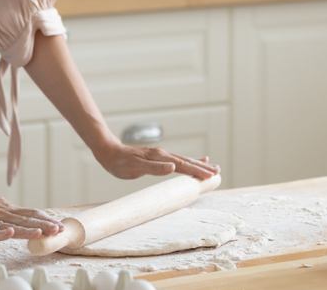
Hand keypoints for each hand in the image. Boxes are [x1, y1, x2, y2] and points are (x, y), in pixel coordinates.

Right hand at [0, 183, 64, 242]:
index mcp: (6, 208)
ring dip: (27, 229)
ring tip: (42, 232)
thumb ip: (9, 211)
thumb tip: (25, 217)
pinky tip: (10, 233)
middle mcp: (1, 212)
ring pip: (11, 225)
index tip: (59, 225)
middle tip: (59, 229)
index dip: (45, 219)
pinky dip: (0, 233)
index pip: (30, 213)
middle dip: (43, 225)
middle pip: (25, 219)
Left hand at [94, 143, 219, 181]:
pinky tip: (193, 162)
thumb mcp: (135, 167)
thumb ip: (155, 168)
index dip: (197, 171)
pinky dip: (188, 161)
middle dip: (202, 167)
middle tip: (218, 172)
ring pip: (184, 160)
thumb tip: (174, 167)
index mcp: (160, 157)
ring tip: (212, 167)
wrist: (109, 152)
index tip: (211, 175)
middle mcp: (163, 155)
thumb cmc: (120, 162)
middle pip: (187, 162)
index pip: (183, 165)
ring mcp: (161, 156)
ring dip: (198, 164)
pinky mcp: (158, 158)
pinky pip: (177, 160)